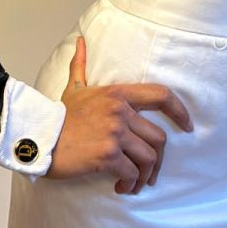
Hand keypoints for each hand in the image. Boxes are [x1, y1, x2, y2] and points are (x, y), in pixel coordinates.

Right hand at [46, 34, 194, 194]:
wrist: (38, 137)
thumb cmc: (58, 116)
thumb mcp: (73, 87)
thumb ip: (81, 64)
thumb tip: (80, 40)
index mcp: (118, 94)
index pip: (162, 96)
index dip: (180, 111)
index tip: (188, 126)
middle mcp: (120, 112)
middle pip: (159, 137)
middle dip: (159, 160)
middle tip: (149, 172)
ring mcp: (115, 133)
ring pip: (149, 158)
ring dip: (145, 175)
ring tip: (135, 183)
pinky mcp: (107, 155)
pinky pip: (132, 172)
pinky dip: (130, 183)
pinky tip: (121, 186)